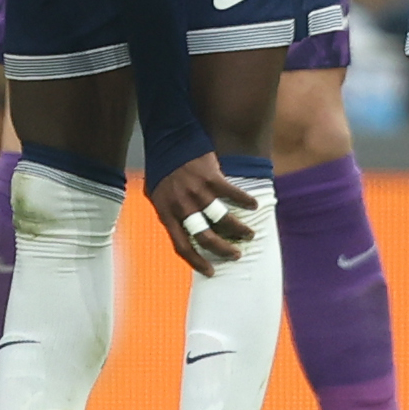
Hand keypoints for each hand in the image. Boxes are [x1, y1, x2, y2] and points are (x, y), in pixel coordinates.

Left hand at [147, 154, 257, 275]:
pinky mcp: (211, 176)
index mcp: (166, 212)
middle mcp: (182, 205)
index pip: (181, 245)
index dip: (197, 261)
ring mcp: (197, 191)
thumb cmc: (161, 166)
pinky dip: (245, 201)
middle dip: (223, 250)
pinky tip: (253, 205)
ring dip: (238, 229)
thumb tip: (175, 228)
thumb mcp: (154, 192)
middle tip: (236, 255)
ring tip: (248, 234)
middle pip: (206, 237)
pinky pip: (232, 194)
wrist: (167, 138)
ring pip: (222, 219)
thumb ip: (165, 210)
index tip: (210, 271)